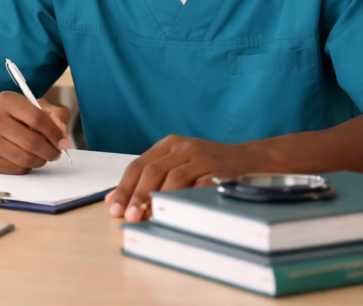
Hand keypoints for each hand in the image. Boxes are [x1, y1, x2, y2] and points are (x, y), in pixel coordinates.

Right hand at [0, 92, 69, 173]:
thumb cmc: (9, 117)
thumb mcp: (32, 106)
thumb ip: (54, 114)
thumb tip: (62, 133)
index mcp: (6, 100)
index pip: (37, 118)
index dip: (54, 133)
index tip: (63, 142)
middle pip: (31, 142)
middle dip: (50, 151)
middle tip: (56, 153)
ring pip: (24, 159)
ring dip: (40, 161)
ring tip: (42, 156)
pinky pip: (15, 169)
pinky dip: (27, 167)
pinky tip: (25, 159)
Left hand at [104, 134, 265, 221]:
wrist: (249, 159)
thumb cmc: (207, 165)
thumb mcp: (176, 165)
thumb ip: (148, 179)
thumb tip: (114, 200)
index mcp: (169, 144)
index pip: (138, 165)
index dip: (124, 187)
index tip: (114, 208)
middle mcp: (184, 147)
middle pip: (153, 170)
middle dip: (137, 195)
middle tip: (129, 216)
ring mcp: (203, 157)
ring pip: (174, 178)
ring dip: (159, 199)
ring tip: (148, 218)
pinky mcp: (220, 170)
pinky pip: (199, 186)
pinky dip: (185, 200)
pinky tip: (176, 214)